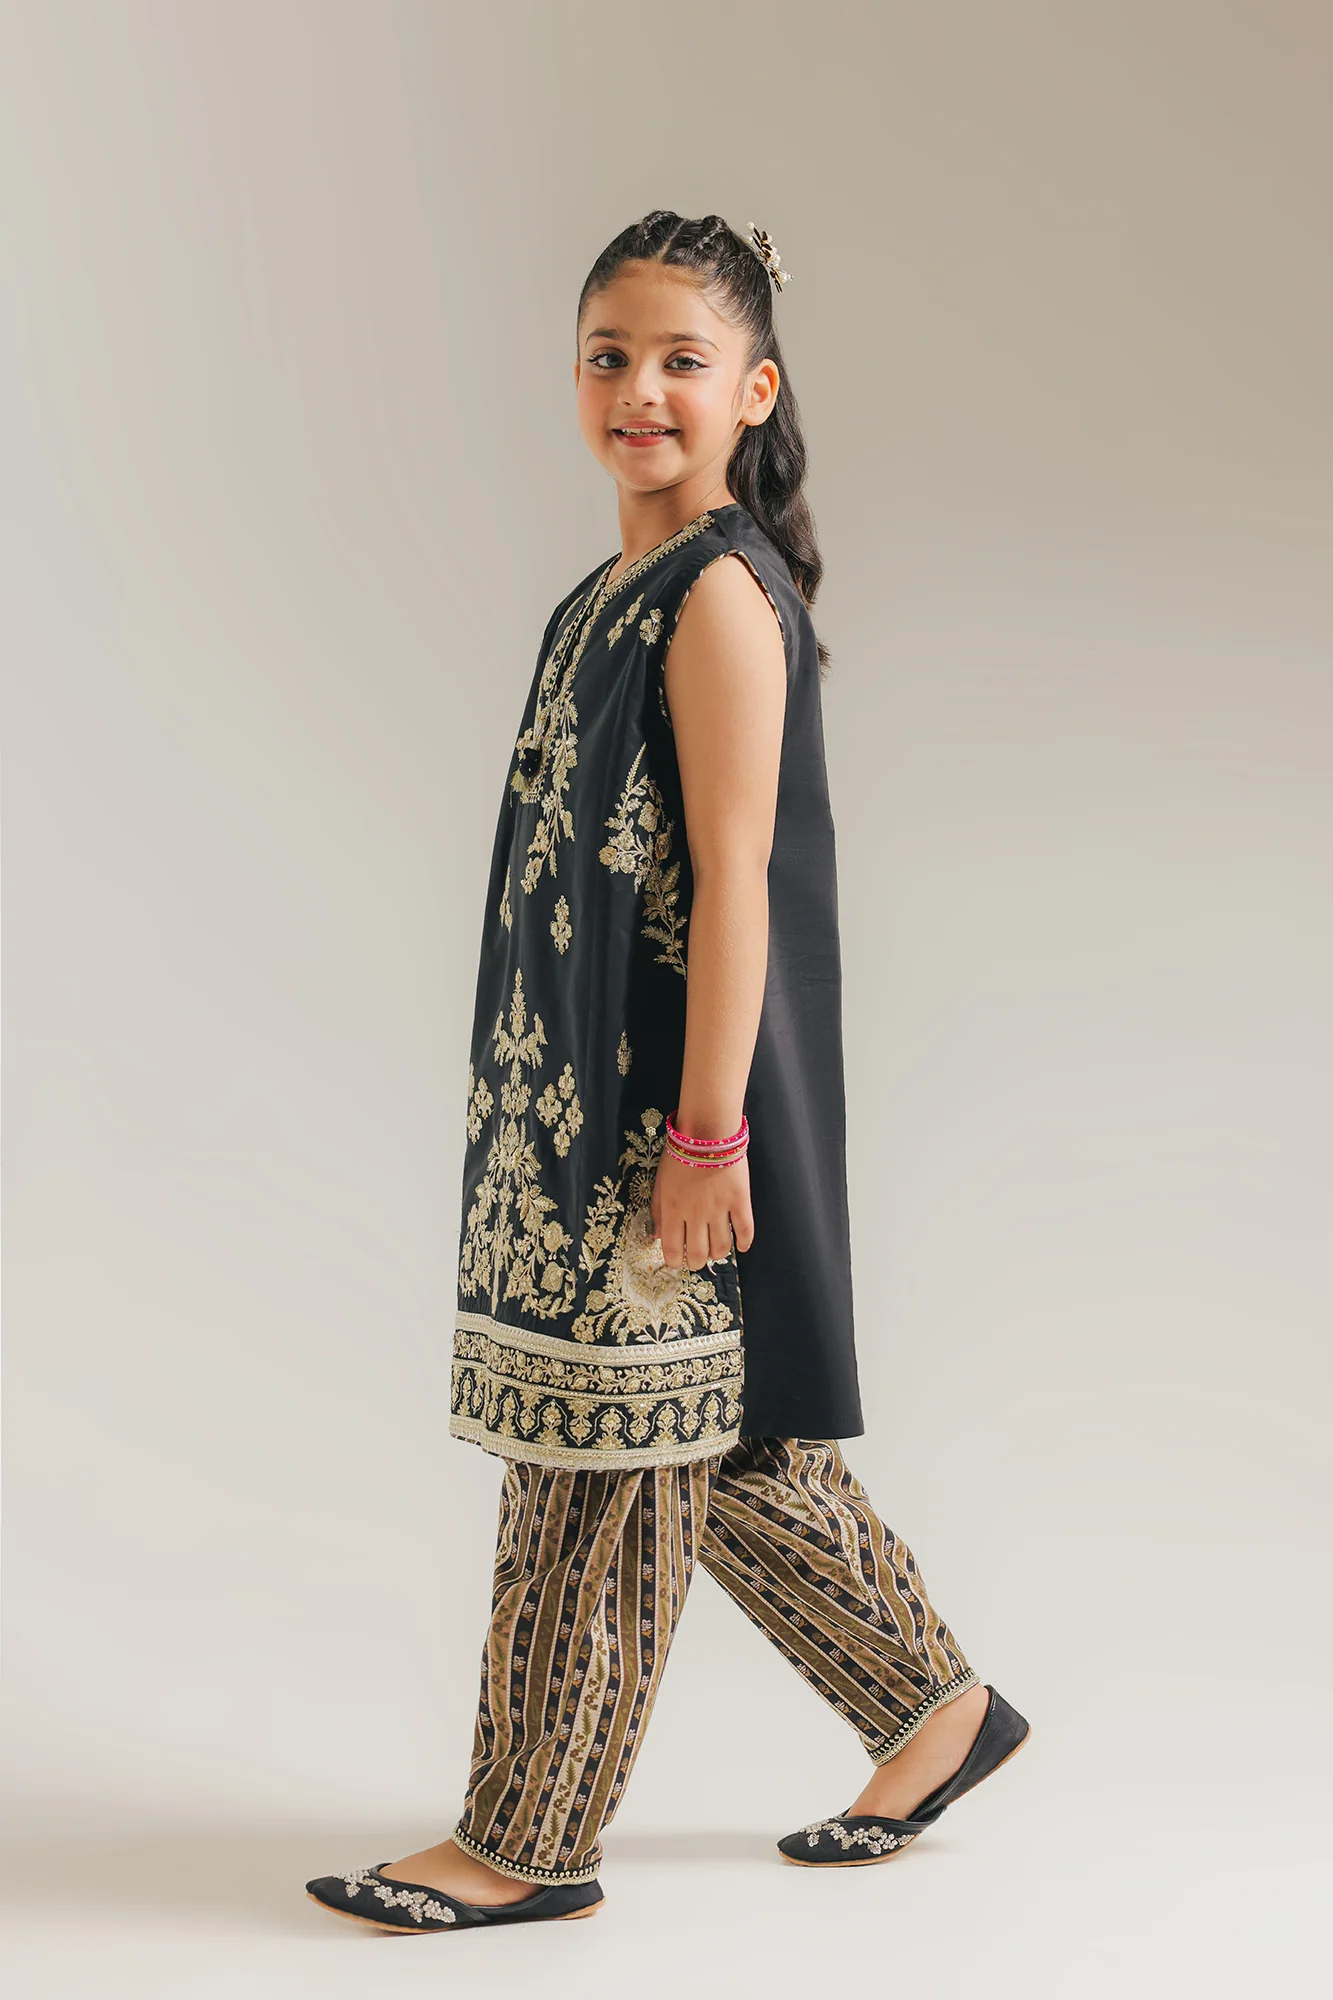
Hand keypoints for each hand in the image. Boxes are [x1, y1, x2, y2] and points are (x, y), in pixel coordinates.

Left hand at [651, 1148, 754, 1270]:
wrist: (707, 1131)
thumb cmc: (680, 1154)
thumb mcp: (659, 1182)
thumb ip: (657, 1211)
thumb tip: (657, 1236)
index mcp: (672, 1209)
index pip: (672, 1249)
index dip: (674, 1261)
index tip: (677, 1261)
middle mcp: (695, 1215)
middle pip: (698, 1253)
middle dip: (696, 1262)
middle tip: (697, 1258)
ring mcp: (719, 1209)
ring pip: (721, 1247)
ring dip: (717, 1254)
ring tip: (715, 1250)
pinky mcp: (739, 1201)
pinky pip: (745, 1230)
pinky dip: (744, 1243)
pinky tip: (742, 1247)